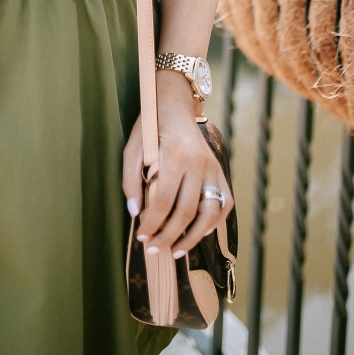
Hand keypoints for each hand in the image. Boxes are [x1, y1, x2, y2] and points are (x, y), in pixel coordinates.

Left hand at [122, 72, 231, 257]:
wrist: (175, 103)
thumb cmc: (151, 125)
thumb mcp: (132, 146)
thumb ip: (130, 179)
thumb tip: (134, 213)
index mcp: (175, 155)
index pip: (163, 202)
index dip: (151, 223)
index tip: (141, 235)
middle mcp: (199, 163)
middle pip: (186, 212)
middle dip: (168, 236)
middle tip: (153, 248)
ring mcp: (213, 168)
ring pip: (209, 214)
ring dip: (192, 237)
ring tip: (175, 250)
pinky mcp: (220, 171)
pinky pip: (223, 204)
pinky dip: (213, 223)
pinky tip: (197, 233)